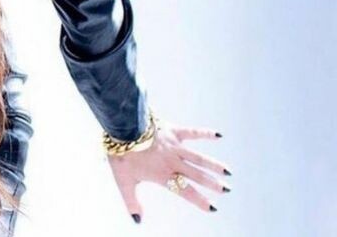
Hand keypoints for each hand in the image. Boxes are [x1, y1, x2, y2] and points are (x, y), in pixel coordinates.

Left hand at [106, 117, 231, 222]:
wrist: (121, 126)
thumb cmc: (121, 154)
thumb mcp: (123, 181)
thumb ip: (132, 201)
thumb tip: (138, 221)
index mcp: (162, 174)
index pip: (185, 191)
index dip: (200, 200)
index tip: (213, 208)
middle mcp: (172, 161)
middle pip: (196, 174)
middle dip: (212, 183)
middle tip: (227, 190)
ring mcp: (174, 145)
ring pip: (198, 157)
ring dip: (213, 165)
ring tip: (228, 172)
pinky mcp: (172, 130)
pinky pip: (192, 132)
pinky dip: (205, 133)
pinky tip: (219, 135)